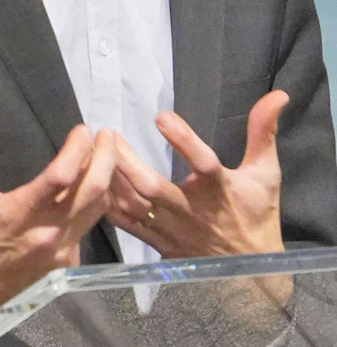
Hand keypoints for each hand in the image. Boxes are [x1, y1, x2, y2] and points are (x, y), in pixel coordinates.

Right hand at [0, 102, 117, 338]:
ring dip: (106, 180)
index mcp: (19, 213)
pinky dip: (93, 203)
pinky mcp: (67, 263)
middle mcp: (48, 234)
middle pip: (92, 192)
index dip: (77, 149)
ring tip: (105, 155)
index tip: (82, 129)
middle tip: (107, 135)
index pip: (61, 176)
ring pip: (97, 210)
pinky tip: (89, 187)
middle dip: (105, 158)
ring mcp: (62, 252)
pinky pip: (88, 226)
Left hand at [105, 90, 286, 259]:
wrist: (252, 272)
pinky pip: (125, 224)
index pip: (203, 163)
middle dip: (126, 160)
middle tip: (107, 133)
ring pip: (133, 205)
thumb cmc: (256, 214)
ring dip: (110, 177)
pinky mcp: (157, 243)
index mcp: (219, 191)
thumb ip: (263, 133)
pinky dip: (106, 203)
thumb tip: (276, 96)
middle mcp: (192, 211)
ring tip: (92, 150)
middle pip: (152, 186)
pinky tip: (91, 181)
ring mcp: (171, 230)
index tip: (161, 116)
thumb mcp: (265, 173)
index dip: (184, 140)